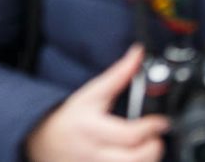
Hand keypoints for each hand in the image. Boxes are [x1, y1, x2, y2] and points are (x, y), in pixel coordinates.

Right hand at [25, 45, 168, 161]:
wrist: (43, 142)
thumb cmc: (71, 117)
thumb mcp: (91, 93)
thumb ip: (118, 74)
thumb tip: (138, 53)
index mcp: (91, 126)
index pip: (129, 133)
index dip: (152, 127)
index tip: (161, 121)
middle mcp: (93, 151)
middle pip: (136, 157)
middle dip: (155, 146)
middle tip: (156, 136)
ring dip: (149, 158)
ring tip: (147, 147)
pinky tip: (134, 157)